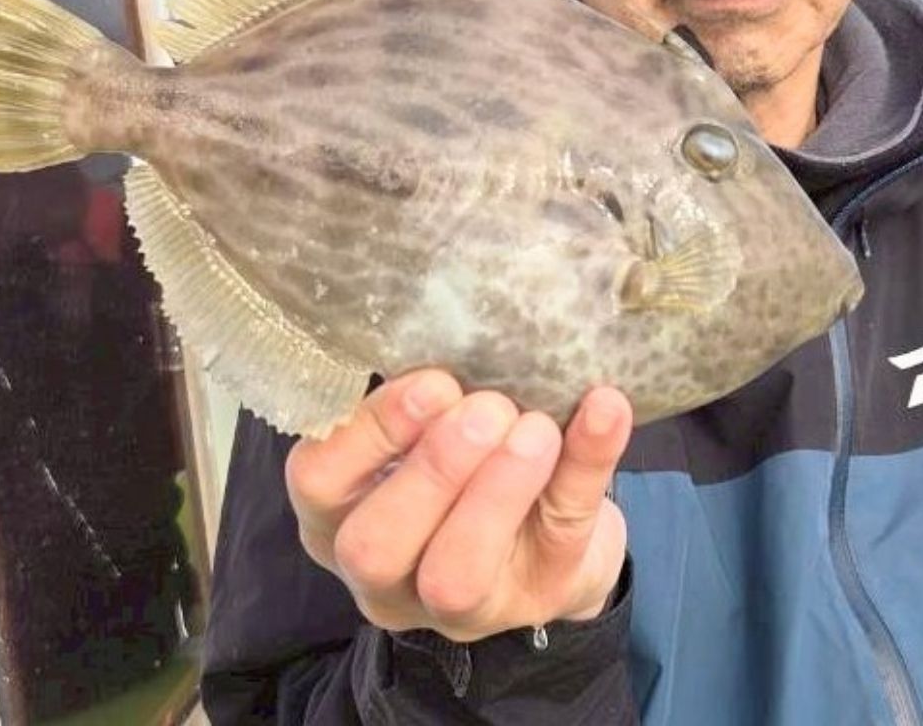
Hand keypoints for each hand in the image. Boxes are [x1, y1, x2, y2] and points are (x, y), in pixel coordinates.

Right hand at [285, 369, 631, 642]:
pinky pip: (561, 538)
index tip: (431, 382)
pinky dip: (586, 467)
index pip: (317, 482)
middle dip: (431, 470)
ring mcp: (459, 605)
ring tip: (535, 428)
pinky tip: (604, 410)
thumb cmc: (463, 455)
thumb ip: (421, 394)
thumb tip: (453, 316)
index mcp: (341, 513)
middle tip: (484, 409)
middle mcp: (385, 573)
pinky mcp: (538, 596)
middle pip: (373, 547)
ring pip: (455, 575)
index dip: (368, 433)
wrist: (549, 523)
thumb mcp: (423, 425)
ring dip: (497, 489)